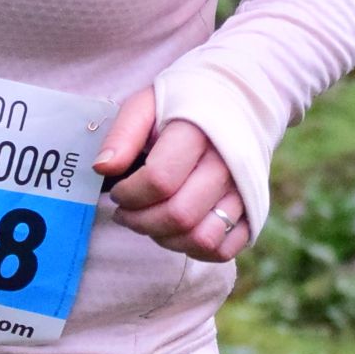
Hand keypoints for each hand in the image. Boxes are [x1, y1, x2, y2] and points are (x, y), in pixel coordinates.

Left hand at [97, 88, 252, 263]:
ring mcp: (243, 191)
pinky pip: (224, 250)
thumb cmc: (182, 106)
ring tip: (149, 221)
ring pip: (202, 239)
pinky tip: (175, 231)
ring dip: (165, 239)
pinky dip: (194, 250)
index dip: (129, 194)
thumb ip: (123, 134)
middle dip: (140, 221)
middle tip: (125, 212)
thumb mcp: (146, 105)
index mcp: (199, 132)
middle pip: (180, 215)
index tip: (118, 190)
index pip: (160, 180)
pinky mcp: (252, 211)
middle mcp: (227, 164)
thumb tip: (102, 168)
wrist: (235, 103)